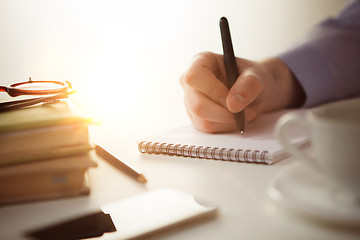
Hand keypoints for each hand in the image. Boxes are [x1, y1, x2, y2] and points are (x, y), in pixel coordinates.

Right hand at [180, 52, 304, 132]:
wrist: (253, 91)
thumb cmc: (251, 78)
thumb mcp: (257, 75)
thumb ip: (249, 84)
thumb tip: (233, 104)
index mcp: (200, 62)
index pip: (194, 77)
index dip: (213, 91)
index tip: (233, 100)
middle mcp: (191, 82)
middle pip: (198, 105)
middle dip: (225, 113)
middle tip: (246, 112)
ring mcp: (191, 102)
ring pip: (204, 120)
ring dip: (229, 121)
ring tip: (246, 112)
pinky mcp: (197, 118)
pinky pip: (209, 128)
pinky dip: (227, 126)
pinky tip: (236, 118)